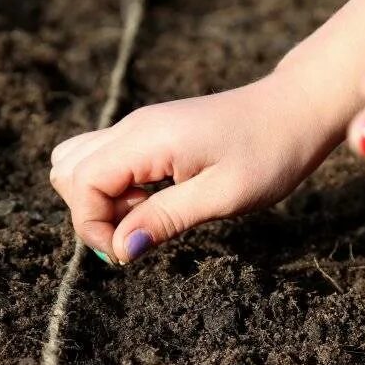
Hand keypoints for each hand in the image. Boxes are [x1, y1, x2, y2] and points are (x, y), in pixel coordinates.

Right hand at [50, 71, 337, 263]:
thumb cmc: (268, 153)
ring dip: (100, 201)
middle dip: (90, 214)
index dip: (92, 227)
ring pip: (80, 163)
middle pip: (68, 171)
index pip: (81, 183)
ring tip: (147, 216)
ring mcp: (139, 129)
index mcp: (145, 139)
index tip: (128, 254)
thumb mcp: (223, 195)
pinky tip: (154, 202)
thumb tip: (121, 250)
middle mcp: (132, 128)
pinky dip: (115, 189)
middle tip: (139, 233)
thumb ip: (166, 219)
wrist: (295, 111)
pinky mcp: (150, 136)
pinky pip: (107, 162)